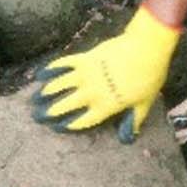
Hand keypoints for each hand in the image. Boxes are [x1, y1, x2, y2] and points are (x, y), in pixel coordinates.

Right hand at [32, 6, 180, 141]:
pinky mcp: (85, 58)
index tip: (57, 127)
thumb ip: (133, 121)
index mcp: (106, 106)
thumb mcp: (144, 103)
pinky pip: (64, 64)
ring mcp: (86, 74)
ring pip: (60, 86)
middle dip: (50, 112)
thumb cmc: (149, 77)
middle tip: (38, 116)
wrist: (146, 48)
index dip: (68, 125)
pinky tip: (41, 73)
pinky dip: (51, 69)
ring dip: (47, 92)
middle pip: (65, 105)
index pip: (82, 121)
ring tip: (36, 98)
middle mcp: (92, 93)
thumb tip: (127, 138)